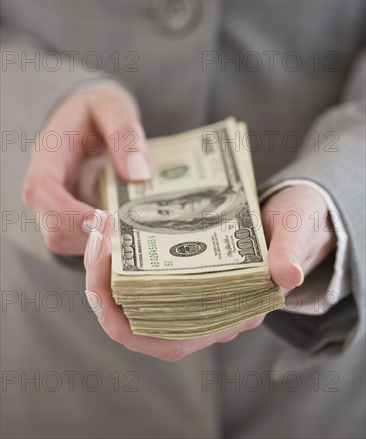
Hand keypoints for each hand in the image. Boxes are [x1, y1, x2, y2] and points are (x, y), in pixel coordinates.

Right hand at [22, 85, 150, 254]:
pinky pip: (86, 242)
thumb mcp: (110, 105)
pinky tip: (136, 240)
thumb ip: (124, 132)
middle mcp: (49, 188)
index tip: (102, 219)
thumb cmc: (96, 109)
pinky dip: (108, 247)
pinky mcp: (79, 217)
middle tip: (128, 237)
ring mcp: (62, 206)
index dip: (66, 211)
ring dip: (100, 249)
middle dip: (88, 241)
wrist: (92, 116)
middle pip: (52, 229)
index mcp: (49, 156)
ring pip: (69, 242)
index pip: (40, 190)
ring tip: (137, 241)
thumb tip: (139, 174)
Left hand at [84, 185, 336, 360]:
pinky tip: (115, 228)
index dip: (126, 320)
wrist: (293, 218)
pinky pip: (141, 278)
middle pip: (137, 324)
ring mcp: (193, 294)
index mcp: (232, 314)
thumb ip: (292, 251)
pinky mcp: (184, 272)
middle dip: (103, 288)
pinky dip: (121, 259)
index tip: (105, 275)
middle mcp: (206, 313)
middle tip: (97, 238)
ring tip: (100, 227)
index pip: (168, 340)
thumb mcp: (296, 231)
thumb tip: (287, 274)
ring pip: (133, 301)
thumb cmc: (296, 228)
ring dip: (107, 270)